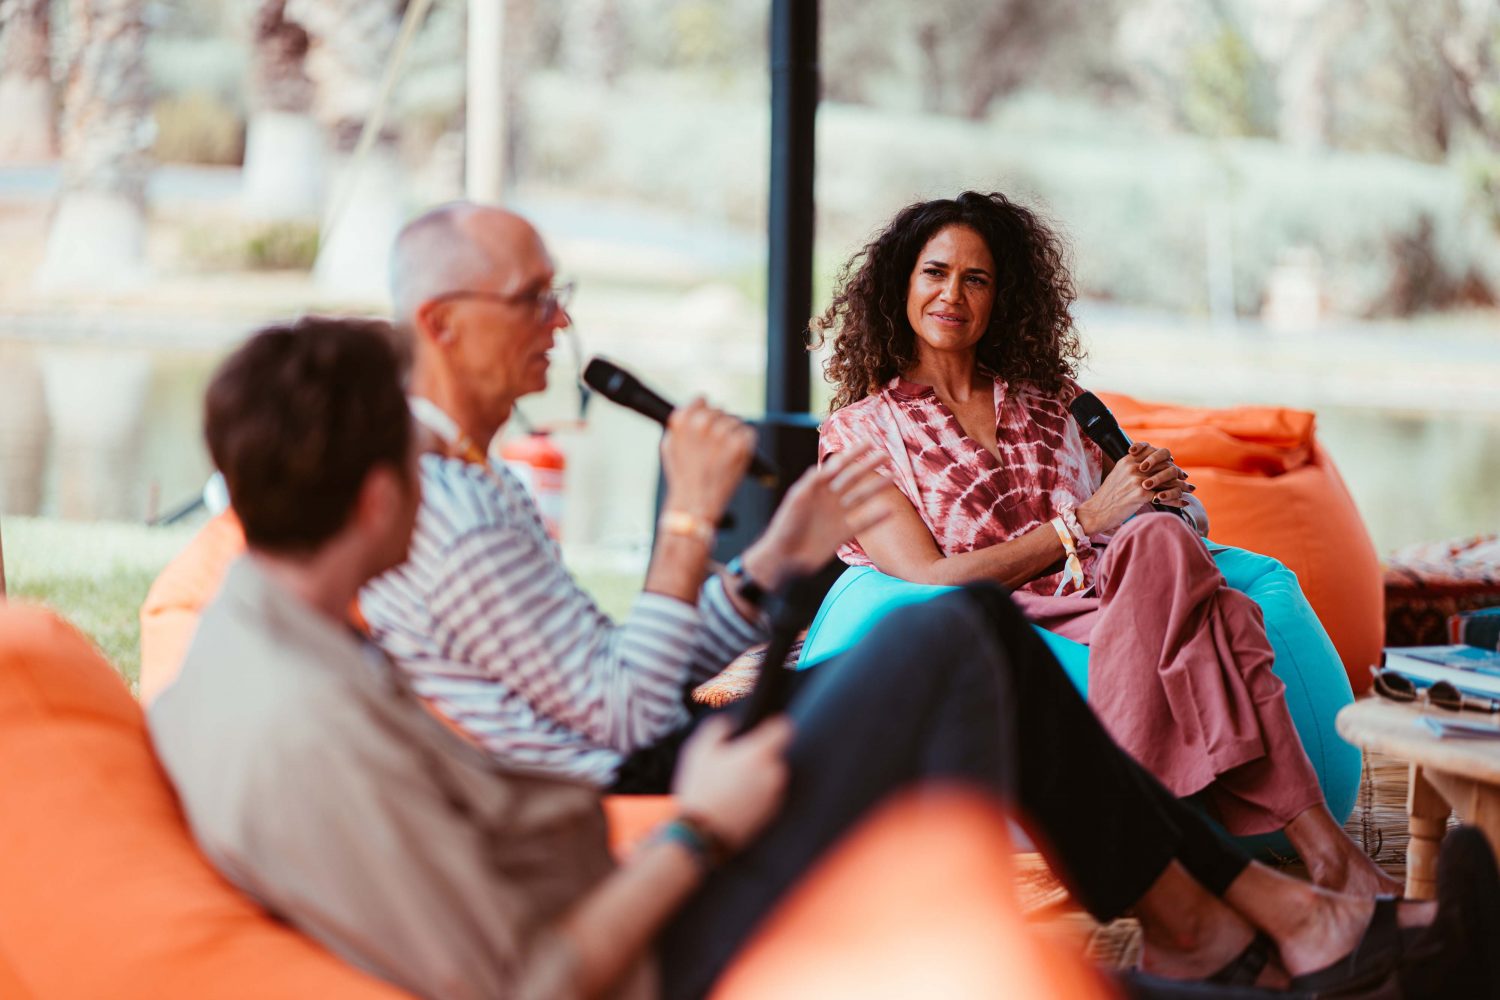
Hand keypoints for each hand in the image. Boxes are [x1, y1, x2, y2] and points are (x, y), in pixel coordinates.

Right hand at [659, 398, 757, 521]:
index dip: (705, 411)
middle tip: (716, 445)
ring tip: (724, 454)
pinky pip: (748, 432)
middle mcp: (703, 423)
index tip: (707, 422)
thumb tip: (690, 408)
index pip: (702, 399)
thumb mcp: (669, 446)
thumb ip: (679, 424)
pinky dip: (744, 442)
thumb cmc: (682, 478)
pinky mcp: (740, 444)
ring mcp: (723, 433)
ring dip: (732, 434)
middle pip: (720, 409)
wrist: (696, 504)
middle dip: (719, 424)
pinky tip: (734, 456)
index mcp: (684, 420)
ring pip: (735, 421)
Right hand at [672, 714, 792, 851]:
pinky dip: (758, 794)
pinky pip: (769, 795)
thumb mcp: (699, 750)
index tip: (765, 727)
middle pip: (775, 754)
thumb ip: (717, 728)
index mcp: (759, 753)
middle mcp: (773, 773)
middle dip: (759, 756)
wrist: (702, 832)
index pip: (784, 729)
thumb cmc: (700, 788)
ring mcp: (775, 795)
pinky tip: (737, 799)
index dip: (775, 725)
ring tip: (732, 785)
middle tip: (734, 764)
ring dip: (759, 775)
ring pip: (772, 775)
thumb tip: (730, 722)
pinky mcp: (772, 813)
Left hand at [741, 443, 892, 588]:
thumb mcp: (796, 500)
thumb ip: (811, 483)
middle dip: (868, 466)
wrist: (785, 558)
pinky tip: (890, 510)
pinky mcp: (842, 533)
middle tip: (885, 455)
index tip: (868, 442)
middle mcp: (829, 499)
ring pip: (861, 497)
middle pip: (853, 478)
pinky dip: (877, 516)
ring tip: (893, 477)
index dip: (852, 454)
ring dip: (876, 487)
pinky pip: (863, 522)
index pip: (837, 466)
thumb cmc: (785, 527)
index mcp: (816, 488)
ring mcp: (837, 515)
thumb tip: (826, 466)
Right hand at [1077, 442, 1193, 534]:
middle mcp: (1134, 467)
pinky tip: (1183, 503)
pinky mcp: (1140, 494)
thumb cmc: (1108, 496)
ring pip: (1168, 479)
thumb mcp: (1118, 475)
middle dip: (1177, 472)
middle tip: (1185, 478)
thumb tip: (1150, 467)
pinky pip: (1166, 495)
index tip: (1173, 465)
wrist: (1096, 512)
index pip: (1155, 452)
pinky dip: (1177, 500)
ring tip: (1188, 490)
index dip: (1167, 459)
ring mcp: (1137, 480)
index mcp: (1128, 460)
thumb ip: (1133, 467)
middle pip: (1164, 464)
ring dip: (1181, 485)